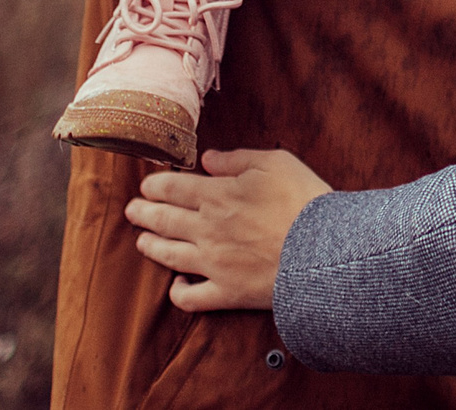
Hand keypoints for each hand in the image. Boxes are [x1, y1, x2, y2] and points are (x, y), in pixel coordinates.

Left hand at [127, 148, 333, 312]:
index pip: (173, 187)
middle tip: (131, 210)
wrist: (324, 250)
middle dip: (143, 213)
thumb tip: (207, 159)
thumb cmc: (303, 200)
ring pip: (169, 255)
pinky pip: (191, 298)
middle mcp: (207, 228)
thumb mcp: (276, 162)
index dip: (155, 185)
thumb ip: (237, 158)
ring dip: (151, 246)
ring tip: (141, 241)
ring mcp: (213, 263)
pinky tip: (176, 284)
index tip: (146, 185)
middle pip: (164, 219)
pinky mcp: (226, 292)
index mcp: (217, 194)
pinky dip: (178, 292)